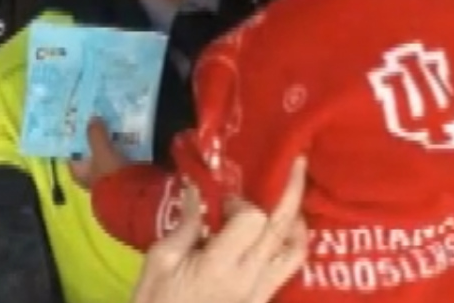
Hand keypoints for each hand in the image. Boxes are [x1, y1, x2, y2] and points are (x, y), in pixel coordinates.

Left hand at [69, 118, 128, 187]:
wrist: (134, 197)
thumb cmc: (111, 175)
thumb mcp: (101, 151)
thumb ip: (95, 134)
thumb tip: (92, 118)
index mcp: (78, 172)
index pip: (73, 151)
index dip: (76, 136)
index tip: (82, 120)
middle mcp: (90, 176)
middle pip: (90, 151)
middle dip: (96, 137)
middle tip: (101, 118)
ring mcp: (107, 177)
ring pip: (106, 154)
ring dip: (111, 142)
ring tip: (116, 123)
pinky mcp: (122, 178)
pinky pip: (120, 158)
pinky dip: (122, 149)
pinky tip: (129, 137)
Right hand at [130, 158, 307, 302]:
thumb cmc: (156, 302)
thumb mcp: (159, 260)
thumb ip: (185, 225)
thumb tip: (196, 190)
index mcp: (221, 265)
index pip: (253, 220)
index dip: (241, 202)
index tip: (221, 202)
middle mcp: (250, 279)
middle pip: (283, 229)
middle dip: (291, 193)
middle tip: (297, 165)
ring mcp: (261, 293)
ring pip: (295, 251)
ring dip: (297, 222)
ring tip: (290, 202)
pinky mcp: (262, 301)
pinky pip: (288, 269)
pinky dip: (290, 245)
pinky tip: (279, 235)